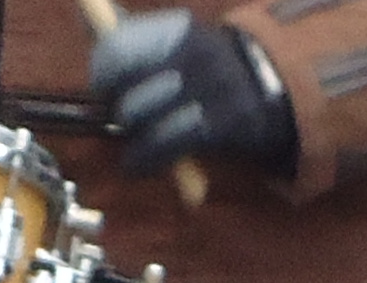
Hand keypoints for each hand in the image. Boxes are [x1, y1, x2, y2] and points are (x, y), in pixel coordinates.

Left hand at [90, 7, 295, 174]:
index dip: (104, 70)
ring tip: (129, 151)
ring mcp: (212, 89)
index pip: (122, 45)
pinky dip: (147, 158)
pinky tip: (137, 166)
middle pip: (132, 82)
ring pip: (149, 115)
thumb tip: (89, 30)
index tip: (102, 88)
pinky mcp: (225, 123)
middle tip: (119, 122)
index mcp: (178, 31)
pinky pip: (172, 143)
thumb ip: (142, 43)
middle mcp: (194, 55)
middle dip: (119, 107)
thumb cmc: (214, 72)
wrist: (277, 91)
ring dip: (133, 137)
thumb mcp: (183, 45)